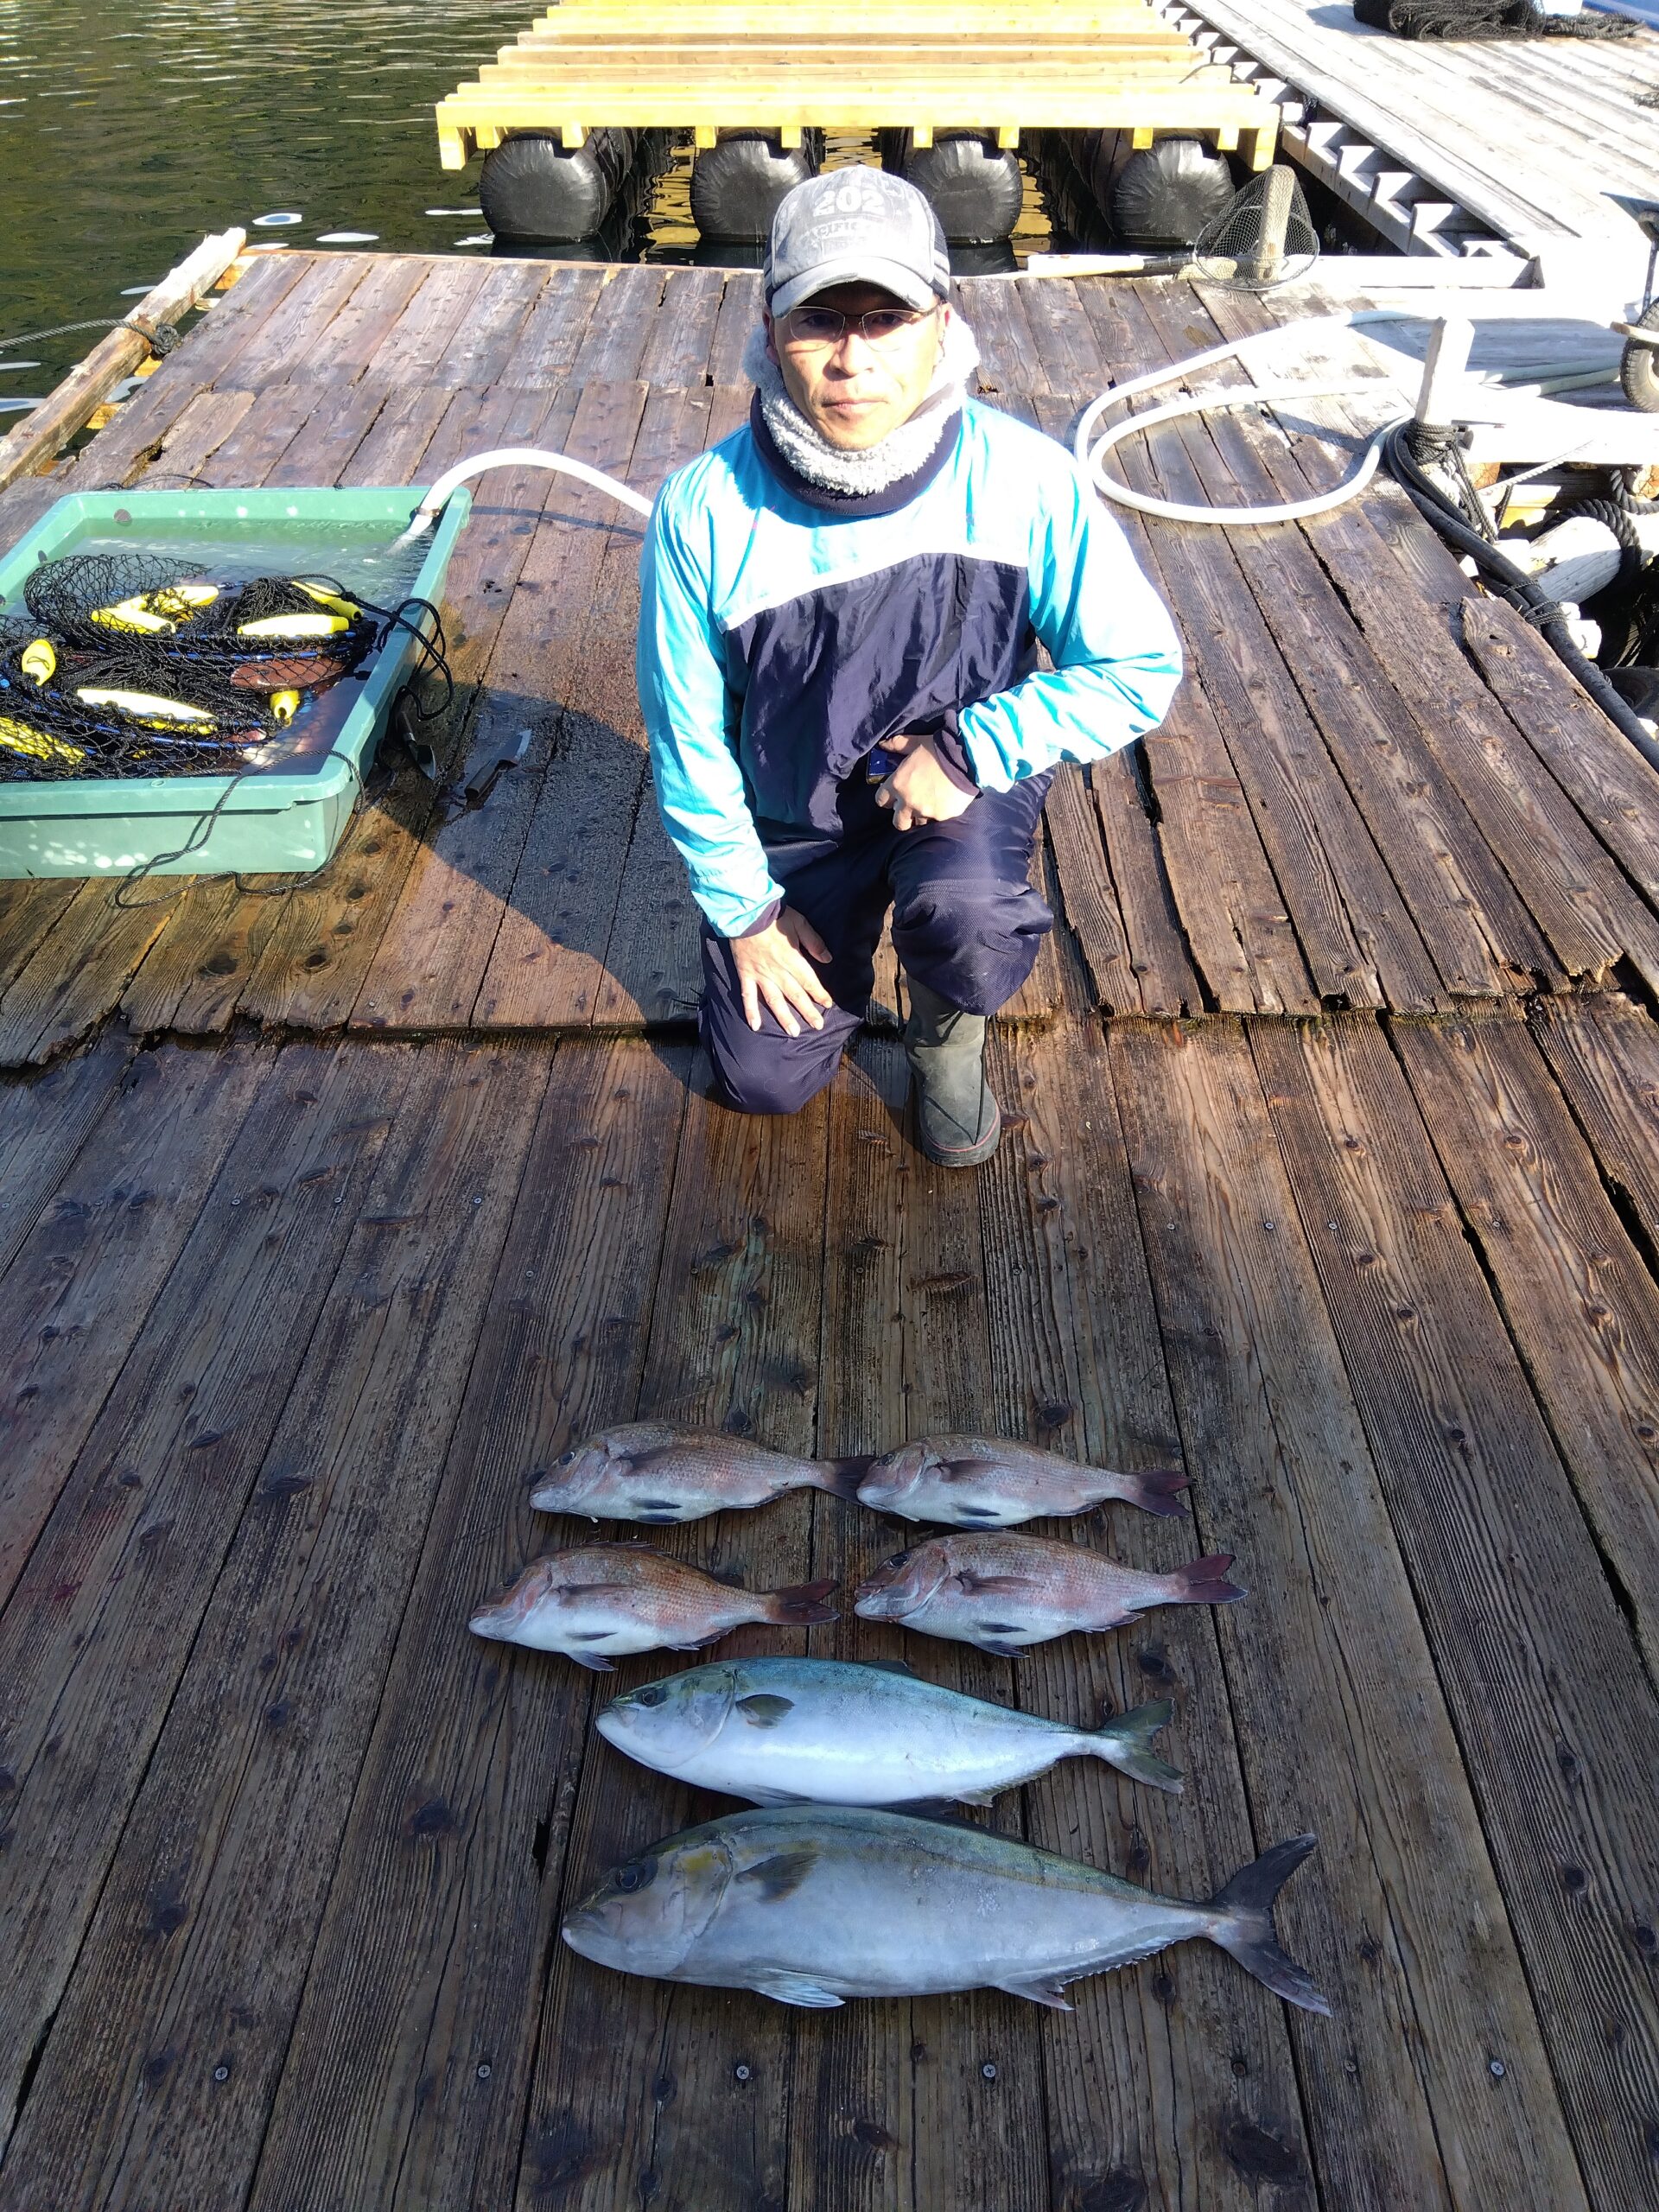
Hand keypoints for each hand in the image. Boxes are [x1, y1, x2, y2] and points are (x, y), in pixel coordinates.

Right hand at [729, 906, 833, 1035]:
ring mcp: (760, 975)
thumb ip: (814, 942)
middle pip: (795, 995)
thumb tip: (828, 959)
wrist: (745, 913)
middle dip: (807, 1011)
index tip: (828, 1005)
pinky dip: (751, 1011)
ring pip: (774, 1000)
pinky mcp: (745, 974)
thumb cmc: (774, 916)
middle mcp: (777, 971)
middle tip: (817, 1026)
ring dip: (784, 1017)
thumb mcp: (800, 923)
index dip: (819, 994)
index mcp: (792, 959)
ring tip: (794, 1032)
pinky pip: (748, 996)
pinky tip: (756, 1026)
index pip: (809, 981)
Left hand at [874, 733, 975, 832]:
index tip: (892, 796)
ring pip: (918, 822)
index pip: (882, 800)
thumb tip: (884, 744)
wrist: (966, 757)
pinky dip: (939, 811)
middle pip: (898, 822)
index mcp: (897, 784)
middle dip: (902, 816)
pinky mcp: (942, 815)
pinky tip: (945, 800)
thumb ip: (898, 745)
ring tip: (930, 802)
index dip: (886, 798)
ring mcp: (926, 811)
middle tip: (910, 806)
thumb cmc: (938, 749)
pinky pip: (937, 818)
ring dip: (921, 815)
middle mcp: (908, 802)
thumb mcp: (915, 743)